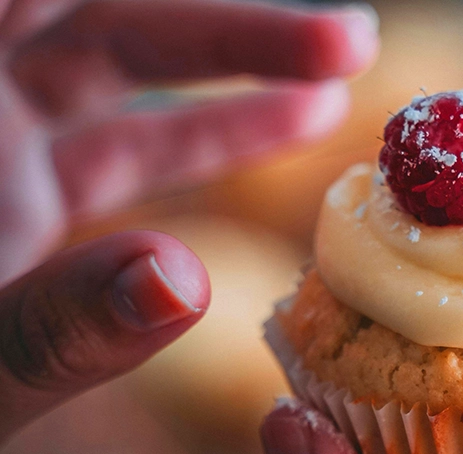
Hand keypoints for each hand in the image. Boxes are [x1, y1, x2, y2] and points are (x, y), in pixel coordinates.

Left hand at [0, 0, 377, 441]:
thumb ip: (56, 327)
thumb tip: (183, 283)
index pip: (34, 5)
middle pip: (95, 15)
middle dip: (222, 21)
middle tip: (345, 36)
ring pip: (118, 67)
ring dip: (234, 65)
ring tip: (343, 66)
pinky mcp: (19, 196)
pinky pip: (125, 145)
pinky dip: (208, 136)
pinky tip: (290, 126)